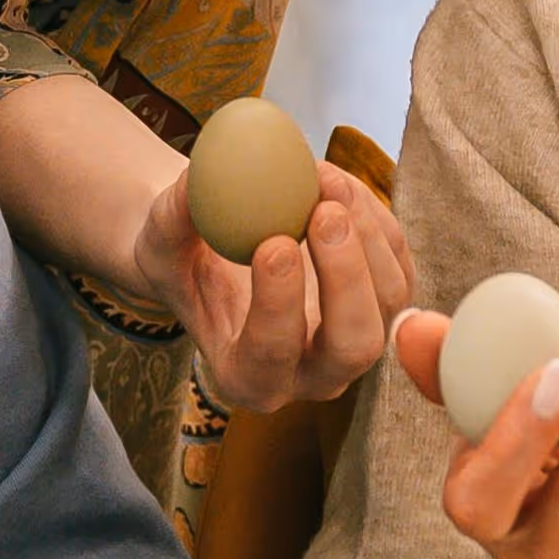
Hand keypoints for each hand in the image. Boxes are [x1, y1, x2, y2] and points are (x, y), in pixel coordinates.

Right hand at [134, 161, 413, 414]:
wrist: (219, 256)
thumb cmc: (185, 261)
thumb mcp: (160, 246)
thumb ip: (171, 222)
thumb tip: (196, 181)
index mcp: (248, 378)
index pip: (272, 355)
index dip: (279, 303)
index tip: (273, 243)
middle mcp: (312, 374)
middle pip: (354, 346)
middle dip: (347, 279)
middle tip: (324, 213)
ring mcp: (355, 343)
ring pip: (389, 301)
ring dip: (366, 236)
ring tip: (325, 180)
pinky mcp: (383, 303)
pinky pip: (398, 264)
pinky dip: (375, 218)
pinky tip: (336, 183)